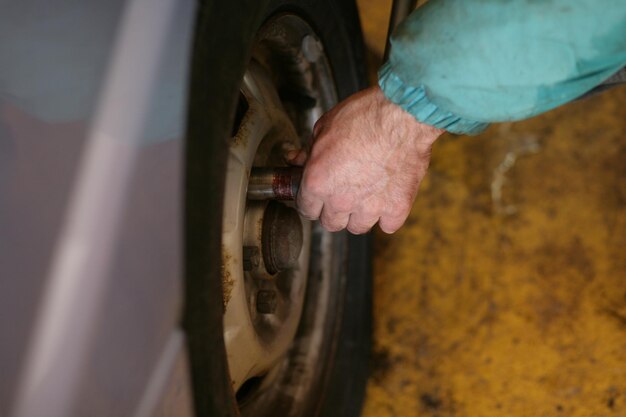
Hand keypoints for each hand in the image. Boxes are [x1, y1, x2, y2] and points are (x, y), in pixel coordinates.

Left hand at [290, 85, 443, 233]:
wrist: (402, 115)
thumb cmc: (364, 116)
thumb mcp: (324, 127)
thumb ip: (308, 151)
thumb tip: (297, 159)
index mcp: (318, 182)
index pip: (306, 209)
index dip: (311, 201)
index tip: (316, 196)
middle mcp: (341, 200)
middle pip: (331, 223)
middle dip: (333, 210)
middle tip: (341, 193)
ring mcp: (370, 207)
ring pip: (357, 227)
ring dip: (359, 215)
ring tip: (365, 196)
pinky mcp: (396, 207)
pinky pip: (387, 225)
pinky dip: (388, 215)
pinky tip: (386, 199)